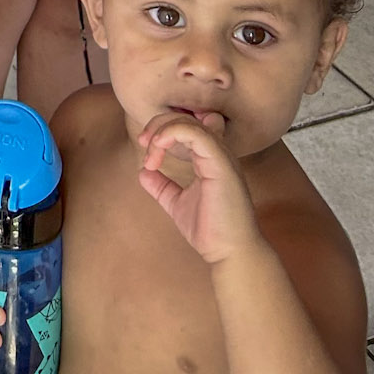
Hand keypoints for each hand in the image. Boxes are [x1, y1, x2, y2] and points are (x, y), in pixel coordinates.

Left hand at [137, 112, 261, 265]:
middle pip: (186, 119)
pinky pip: (197, 134)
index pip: (189, 126)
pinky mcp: (221, 164)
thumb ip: (162, 186)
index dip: (165, 127)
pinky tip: (158, 148)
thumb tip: (143, 172)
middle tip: (143, 143)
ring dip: (162, 131)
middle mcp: (218, 153)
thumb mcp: (177, 203)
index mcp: (210, 159)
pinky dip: (172, 133)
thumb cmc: (210, 231)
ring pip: (190, 123)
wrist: (230, 254)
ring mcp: (222, 157)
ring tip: (150, 151)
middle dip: (158, 125)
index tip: (147, 146)